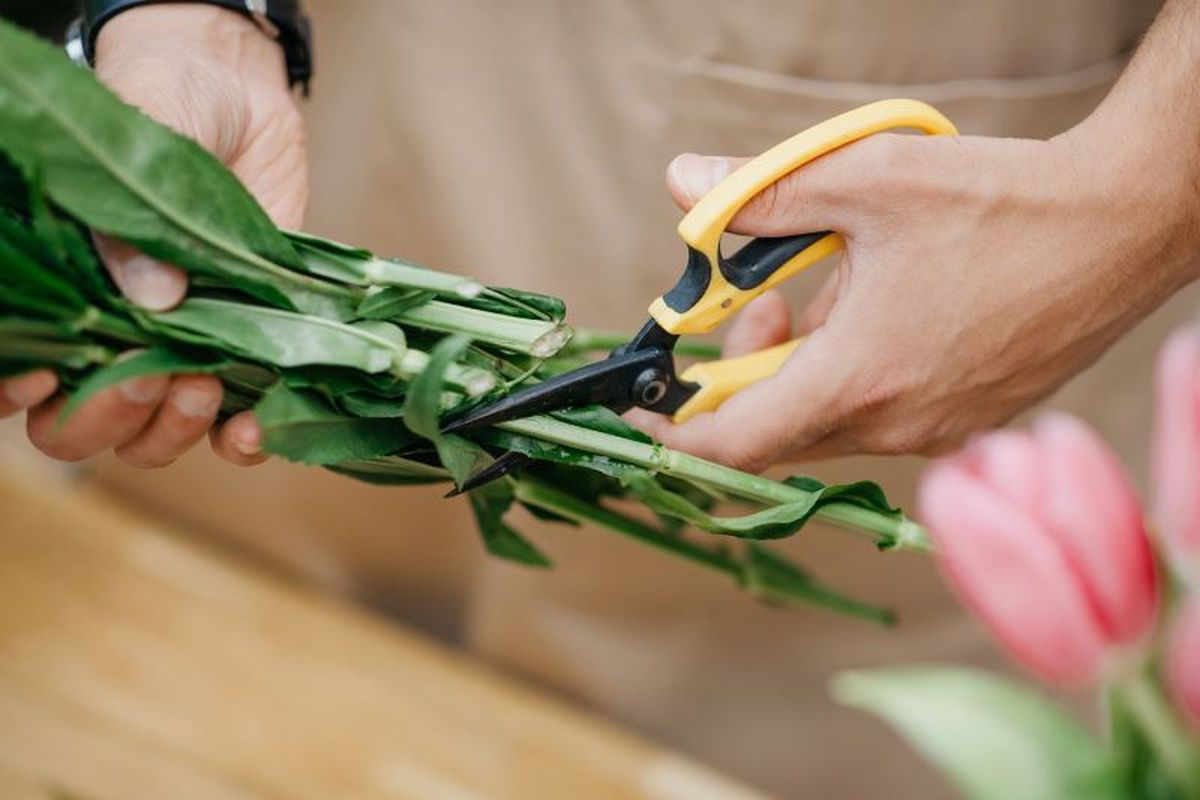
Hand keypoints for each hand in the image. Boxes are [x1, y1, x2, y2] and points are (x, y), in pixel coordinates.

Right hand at [0, 5, 306, 466]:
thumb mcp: (133, 139)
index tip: (48, 374)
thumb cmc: (160, 102)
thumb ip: (125, 223)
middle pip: (77, 427)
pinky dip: (242, 441)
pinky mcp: (241, 350)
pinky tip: (254, 426)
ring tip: (205, 383)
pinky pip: (232, 427)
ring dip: (173, 428)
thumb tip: (154, 298)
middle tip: (153, 369)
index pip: (11, 375)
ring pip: (150, 438)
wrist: (235, 92)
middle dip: (108, 414)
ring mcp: (174, 347)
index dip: (16, 393)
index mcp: (51, 290)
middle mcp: (103, 334)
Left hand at [628, 118, 1199, 471]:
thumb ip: (758, 193)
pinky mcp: (968, 423)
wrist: (1123, 223)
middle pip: (775, 430)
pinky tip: (880, 309)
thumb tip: (682, 186)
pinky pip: (878, 417)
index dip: (671, 429)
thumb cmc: (1000, 202)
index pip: (732, 441)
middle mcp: (897, 427)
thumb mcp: (863, 179)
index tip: (638, 405)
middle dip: (743, 371)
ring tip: (831, 286)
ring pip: (826, 422)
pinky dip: (851, 375)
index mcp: (859, 380)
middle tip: (763, 295)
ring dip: (801, 367)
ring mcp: (938, 434)